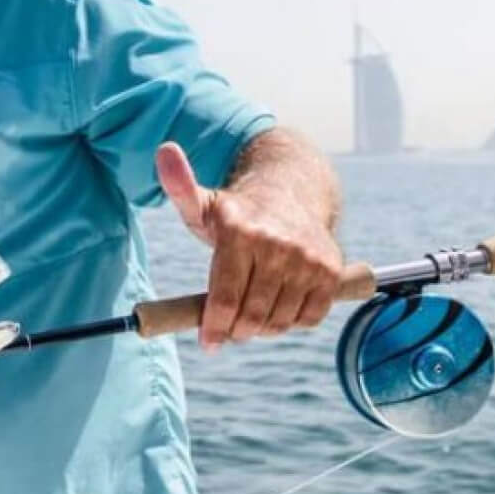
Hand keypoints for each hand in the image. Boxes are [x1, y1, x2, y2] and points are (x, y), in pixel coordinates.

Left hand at [155, 140, 342, 351]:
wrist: (294, 192)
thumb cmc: (237, 212)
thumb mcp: (205, 203)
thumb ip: (179, 187)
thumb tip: (163, 150)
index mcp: (239, 231)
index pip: (224, 297)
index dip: (214, 327)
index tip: (208, 343)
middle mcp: (276, 244)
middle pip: (251, 316)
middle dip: (236, 331)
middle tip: (230, 329)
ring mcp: (307, 258)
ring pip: (280, 322)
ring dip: (263, 329)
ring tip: (253, 315)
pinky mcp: (331, 271)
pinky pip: (309, 319)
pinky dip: (292, 322)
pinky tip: (280, 305)